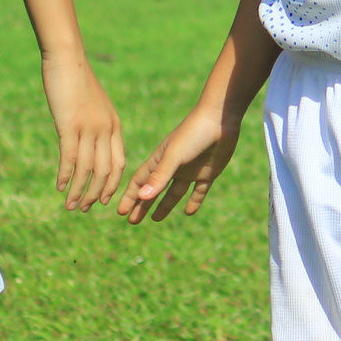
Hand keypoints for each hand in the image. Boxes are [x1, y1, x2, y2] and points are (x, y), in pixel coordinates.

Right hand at [40, 50, 124, 210]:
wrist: (67, 58)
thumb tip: (88, 141)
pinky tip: (60, 187)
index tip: (105, 200)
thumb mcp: (93, 104)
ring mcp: (88, 128)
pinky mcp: (69, 125)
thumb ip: (95, 124)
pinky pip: (69, 158)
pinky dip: (66, 176)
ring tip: (71, 206)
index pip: (119, 163)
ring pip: (87, 169)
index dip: (112, 184)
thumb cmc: (77, 79)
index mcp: (114, 125)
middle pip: (105, 171)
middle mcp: (105, 129)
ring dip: (79, 191)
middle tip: (85, 209)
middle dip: (96, 194)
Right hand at [116, 105, 241, 224]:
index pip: (140, 181)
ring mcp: (190, 170)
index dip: (130, 197)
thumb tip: (142, 197)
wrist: (220, 119)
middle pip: (154, 190)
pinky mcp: (207, 173)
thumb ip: (159, 177)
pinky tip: (188, 212)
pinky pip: (199, 191)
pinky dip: (194, 202)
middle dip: (143, 205)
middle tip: (133, 221)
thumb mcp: (174, 156)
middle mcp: (173, 166)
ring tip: (155, 219)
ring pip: (174, 193)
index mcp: (160, 160)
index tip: (121, 212)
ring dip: (164, 206)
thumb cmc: (193, 134)